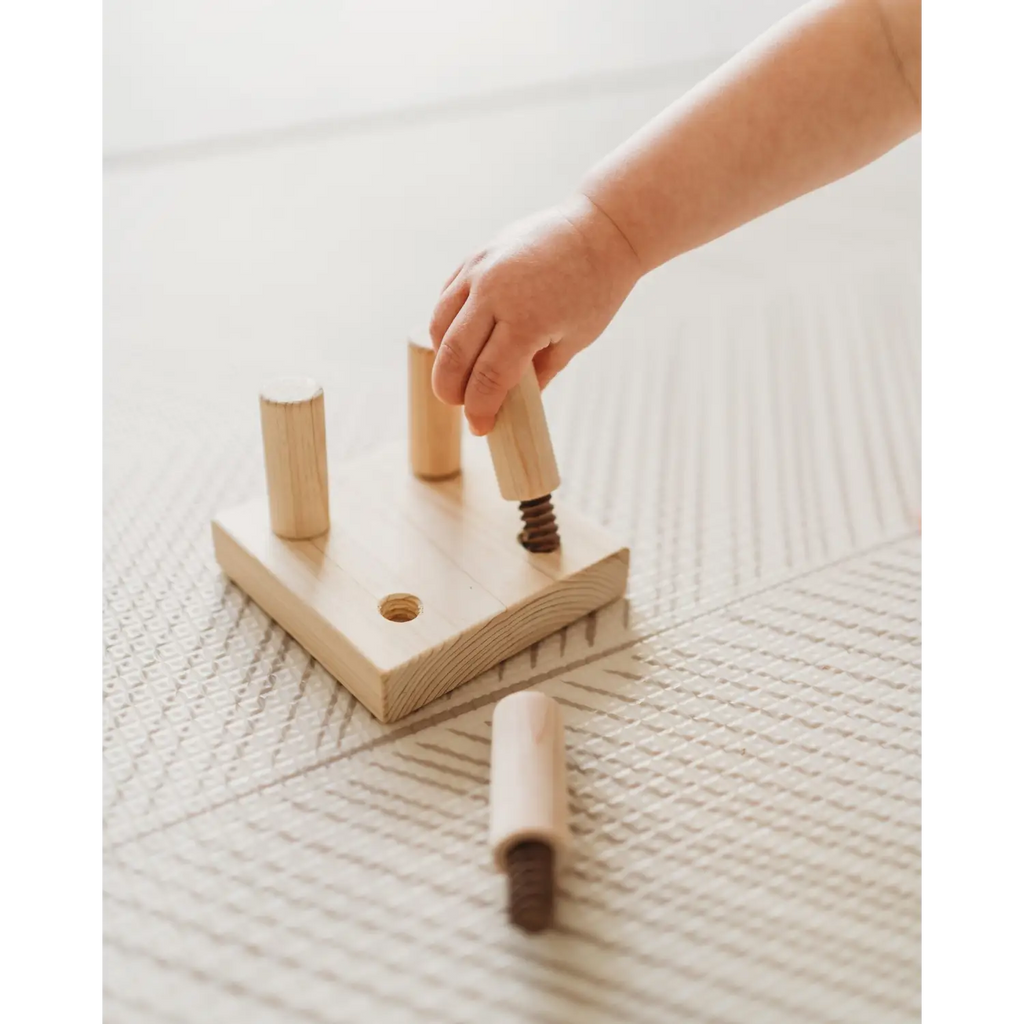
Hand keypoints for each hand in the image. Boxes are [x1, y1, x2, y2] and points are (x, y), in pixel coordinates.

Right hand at [429, 193, 640, 434]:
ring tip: (458, 376)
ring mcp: (480, 271)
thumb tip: (510, 403)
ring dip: (443, 358)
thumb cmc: (595, 289)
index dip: (480, 409)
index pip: (488, 378)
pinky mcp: (474, 257)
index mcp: (526, 320)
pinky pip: (446, 297)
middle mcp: (495, 293)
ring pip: (440, 325)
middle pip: (454, 355)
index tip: (481, 428)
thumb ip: (539, 374)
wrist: (600, 229)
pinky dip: (446, 325)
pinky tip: (459, 342)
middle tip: (460, 406)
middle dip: (451, 390)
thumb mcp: (573, 340)